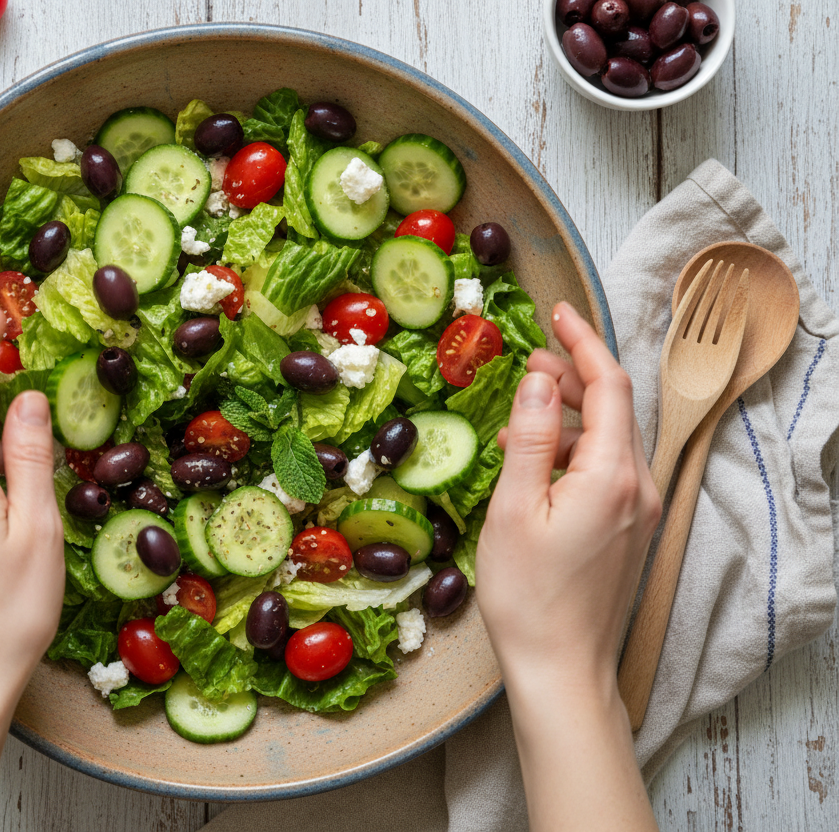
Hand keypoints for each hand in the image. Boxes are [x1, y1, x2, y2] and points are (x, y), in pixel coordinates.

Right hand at [477, 302, 660, 831]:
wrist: (561, 668)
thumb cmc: (529, 595)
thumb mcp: (514, 507)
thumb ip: (528, 437)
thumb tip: (533, 381)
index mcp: (612, 474)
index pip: (607, 385)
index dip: (582, 343)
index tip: (557, 313)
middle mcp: (638, 486)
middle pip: (612, 407)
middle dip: (571, 376)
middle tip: (526, 361)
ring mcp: (639, 510)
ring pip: (608, 438)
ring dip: (566, 416)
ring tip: (517, 419)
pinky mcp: (629, 530)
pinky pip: (606, 470)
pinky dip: (572, 451)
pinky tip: (534, 463)